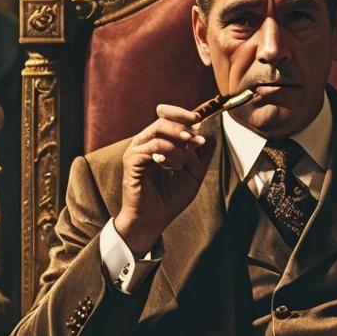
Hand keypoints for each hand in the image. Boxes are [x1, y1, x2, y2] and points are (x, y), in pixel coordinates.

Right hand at [113, 104, 217, 254]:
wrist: (153, 220)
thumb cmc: (170, 198)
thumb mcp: (193, 175)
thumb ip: (198, 156)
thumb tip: (205, 136)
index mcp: (157, 143)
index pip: (167, 118)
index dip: (182, 114)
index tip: (199, 119)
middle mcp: (145, 143)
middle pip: (163, 120)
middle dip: (182, 125)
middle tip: (195, 137)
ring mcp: (136, 151)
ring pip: (158, 130)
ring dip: (177, 141)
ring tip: (184, 160)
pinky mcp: (131, 161)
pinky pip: (151, 147)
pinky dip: (166, 153)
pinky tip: (172, 167)